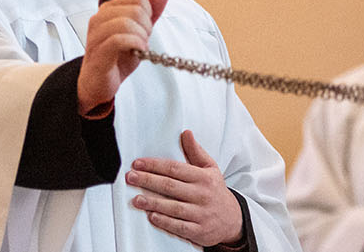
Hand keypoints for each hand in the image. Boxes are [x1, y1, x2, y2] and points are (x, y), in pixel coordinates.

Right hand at [77, 0, 167, 115]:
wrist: (99, 82)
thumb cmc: (116, 57)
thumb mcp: (138, 32)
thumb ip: (150, 12)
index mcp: (109, 10)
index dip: (148, 12)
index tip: (145, 27)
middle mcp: (100, 18)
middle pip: (134, 8)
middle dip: (146, 25)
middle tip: (143, 39)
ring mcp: (96, 35)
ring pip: (125, 22)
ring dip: (140, 36)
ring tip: (140, 47)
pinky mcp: (98, 52)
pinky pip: (118, 40)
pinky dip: (134, 44)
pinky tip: (137, 51)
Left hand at [127, 130, 243, 246]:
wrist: (233, 220)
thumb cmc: (215, 191)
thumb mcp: (210, 168)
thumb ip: (196, 151)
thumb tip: (186, 132)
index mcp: (203, 177)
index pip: (175, 168)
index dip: (155, 165)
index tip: (137, 163)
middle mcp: (202, 194)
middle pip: (170, 186)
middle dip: (148, 181)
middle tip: (130, 177)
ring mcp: (201, 213)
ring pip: (173, 207)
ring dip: (153, 203)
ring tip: (136, 199)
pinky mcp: (199, 231)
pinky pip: (180, 226)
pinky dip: (165, 222)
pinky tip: (152, 216)